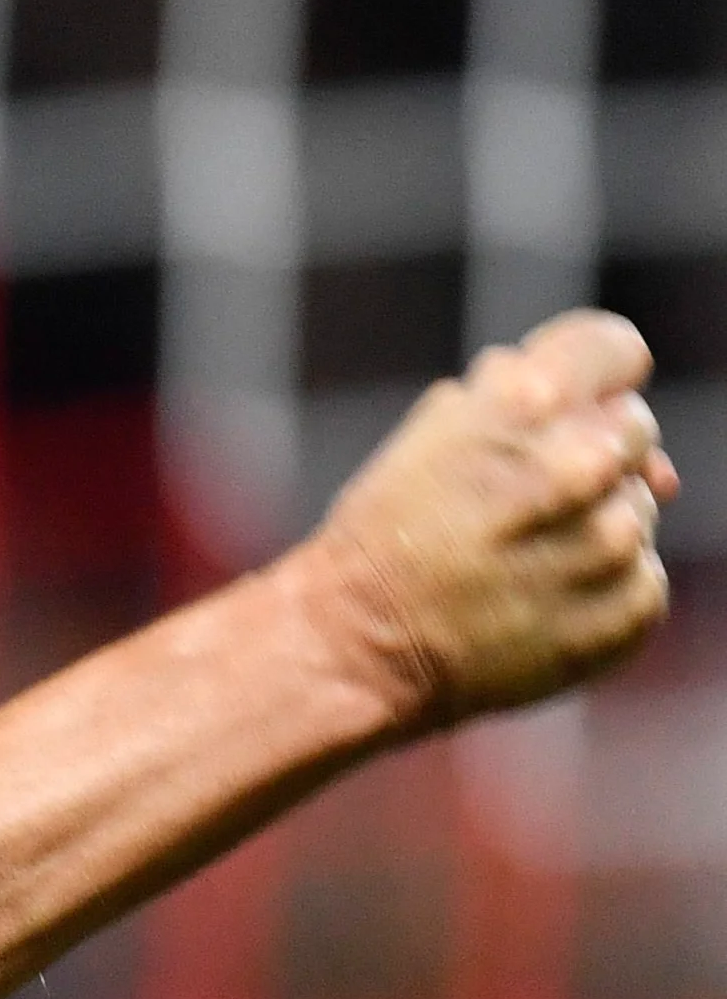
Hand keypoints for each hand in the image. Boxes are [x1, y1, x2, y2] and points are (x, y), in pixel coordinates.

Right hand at [291, 309, 678, 728]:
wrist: (357, 648)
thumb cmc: (386, 536)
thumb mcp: (432, 436)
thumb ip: (518, 399)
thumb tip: (615, 406)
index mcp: (524, 403)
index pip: (616, 350)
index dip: (594, 377)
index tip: (574, 405)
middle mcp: (577, 464)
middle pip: (635, 429)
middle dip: (589, 455)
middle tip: (522, 504)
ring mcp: (610, 542)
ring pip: (639, 508)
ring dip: (593, 528)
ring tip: (519, 562)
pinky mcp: (627, 608)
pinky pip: (642, 578)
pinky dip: (601, 592)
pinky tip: (538, 603)